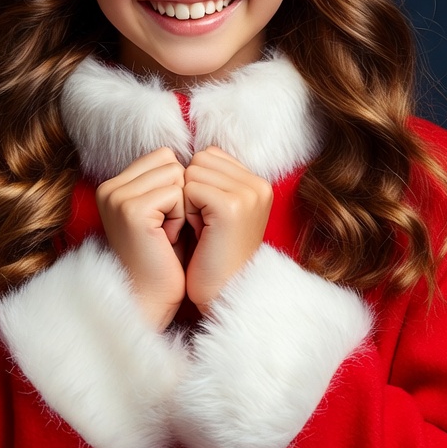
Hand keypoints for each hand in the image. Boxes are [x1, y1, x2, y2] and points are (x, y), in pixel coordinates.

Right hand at [95, 148, 186, 331]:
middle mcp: (109, 188)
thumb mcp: (163, 211)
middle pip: (170, 161)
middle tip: (167, 228)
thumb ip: (165, 181)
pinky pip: (176, 194)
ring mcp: (118, 197)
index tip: (167, 219)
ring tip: (167, 234)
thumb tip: (199, 153)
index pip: (163, 156)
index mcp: (114, 185)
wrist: (152, 298)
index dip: (177, 186)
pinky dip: (180, 217)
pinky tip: (167, 240)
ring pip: (176, 175)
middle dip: (180, 194)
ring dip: (182, 206)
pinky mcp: (132, 210)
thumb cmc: (164, 258)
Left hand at [183, 147, 272, 312]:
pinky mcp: (231, 207)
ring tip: (204, 229)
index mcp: (259, 183)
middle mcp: (259, 185)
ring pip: (193, 171)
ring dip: (188, 200)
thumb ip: (215, 178)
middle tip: (205, 224)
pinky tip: (201, 233)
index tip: (209, 215)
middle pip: (200, 159)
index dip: (198, 183)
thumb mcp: (220, 209)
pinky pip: (190, 189)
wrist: (221, 293)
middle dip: (192, 189)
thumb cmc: (212, 254)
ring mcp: (248, 195)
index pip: (210, 154)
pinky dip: (186, 211)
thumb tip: (189, 153)